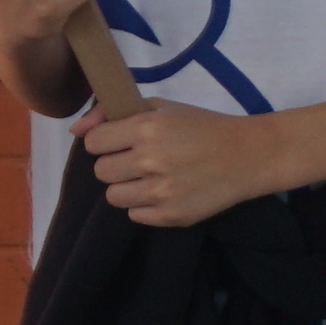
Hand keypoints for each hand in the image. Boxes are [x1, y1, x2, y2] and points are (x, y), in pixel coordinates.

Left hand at [77, 97, 282, 230]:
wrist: (249, 155)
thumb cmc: (204, 126)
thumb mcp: (163, 108)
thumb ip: (114, 113)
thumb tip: (76, 130)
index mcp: (147, 127)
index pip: (94, 143)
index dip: (107, 142)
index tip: (124, 141)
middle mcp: (150, 159)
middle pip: (101, 172)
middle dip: (117, 165)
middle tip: (141, 161)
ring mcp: (160, 191)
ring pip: (114, 197)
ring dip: (129, 187)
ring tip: (152, 179)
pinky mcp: (171, 216)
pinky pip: (135, 216)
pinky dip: (146, 206)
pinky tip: (167, 192)